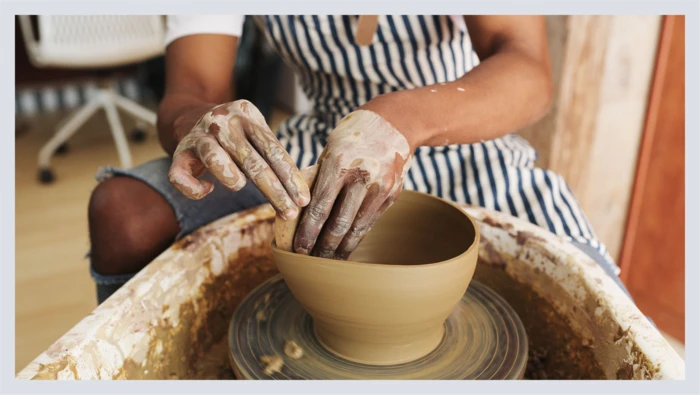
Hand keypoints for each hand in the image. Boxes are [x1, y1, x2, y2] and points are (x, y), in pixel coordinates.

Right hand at [168, 100, 309, 219]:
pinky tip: (208, 189)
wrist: (192, 115)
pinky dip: (194, 189)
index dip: (290, 178)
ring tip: (239, 186)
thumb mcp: (256, 133)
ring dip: (232, 179)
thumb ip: (273, 156)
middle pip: (251, 161)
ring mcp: (198, 136)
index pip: (273, 150)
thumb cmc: (236, 134)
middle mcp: (222, 122)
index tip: (303, 200)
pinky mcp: (179, 152)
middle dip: (274, 191)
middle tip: (289, 212)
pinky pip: (180, 176)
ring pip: (214, 160)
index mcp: (247, 114)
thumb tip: (299, 193)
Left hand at [293, 109, 412, 258]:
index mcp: (340, 163)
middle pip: (339, 223)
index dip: (308, 232)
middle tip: (311, 262)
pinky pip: (370, 221)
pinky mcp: (392, 194)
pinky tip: (347, 246)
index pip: (320, 206)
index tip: (299, 249)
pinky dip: (357, 236)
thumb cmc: (353, 135)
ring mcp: (380, 187)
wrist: (395, 123)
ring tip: (329, 262)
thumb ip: (317, 177)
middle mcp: (362, 176)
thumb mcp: (330, 149)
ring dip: (341, 248)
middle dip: (323, 247)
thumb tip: (296, 209)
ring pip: (357, 227)